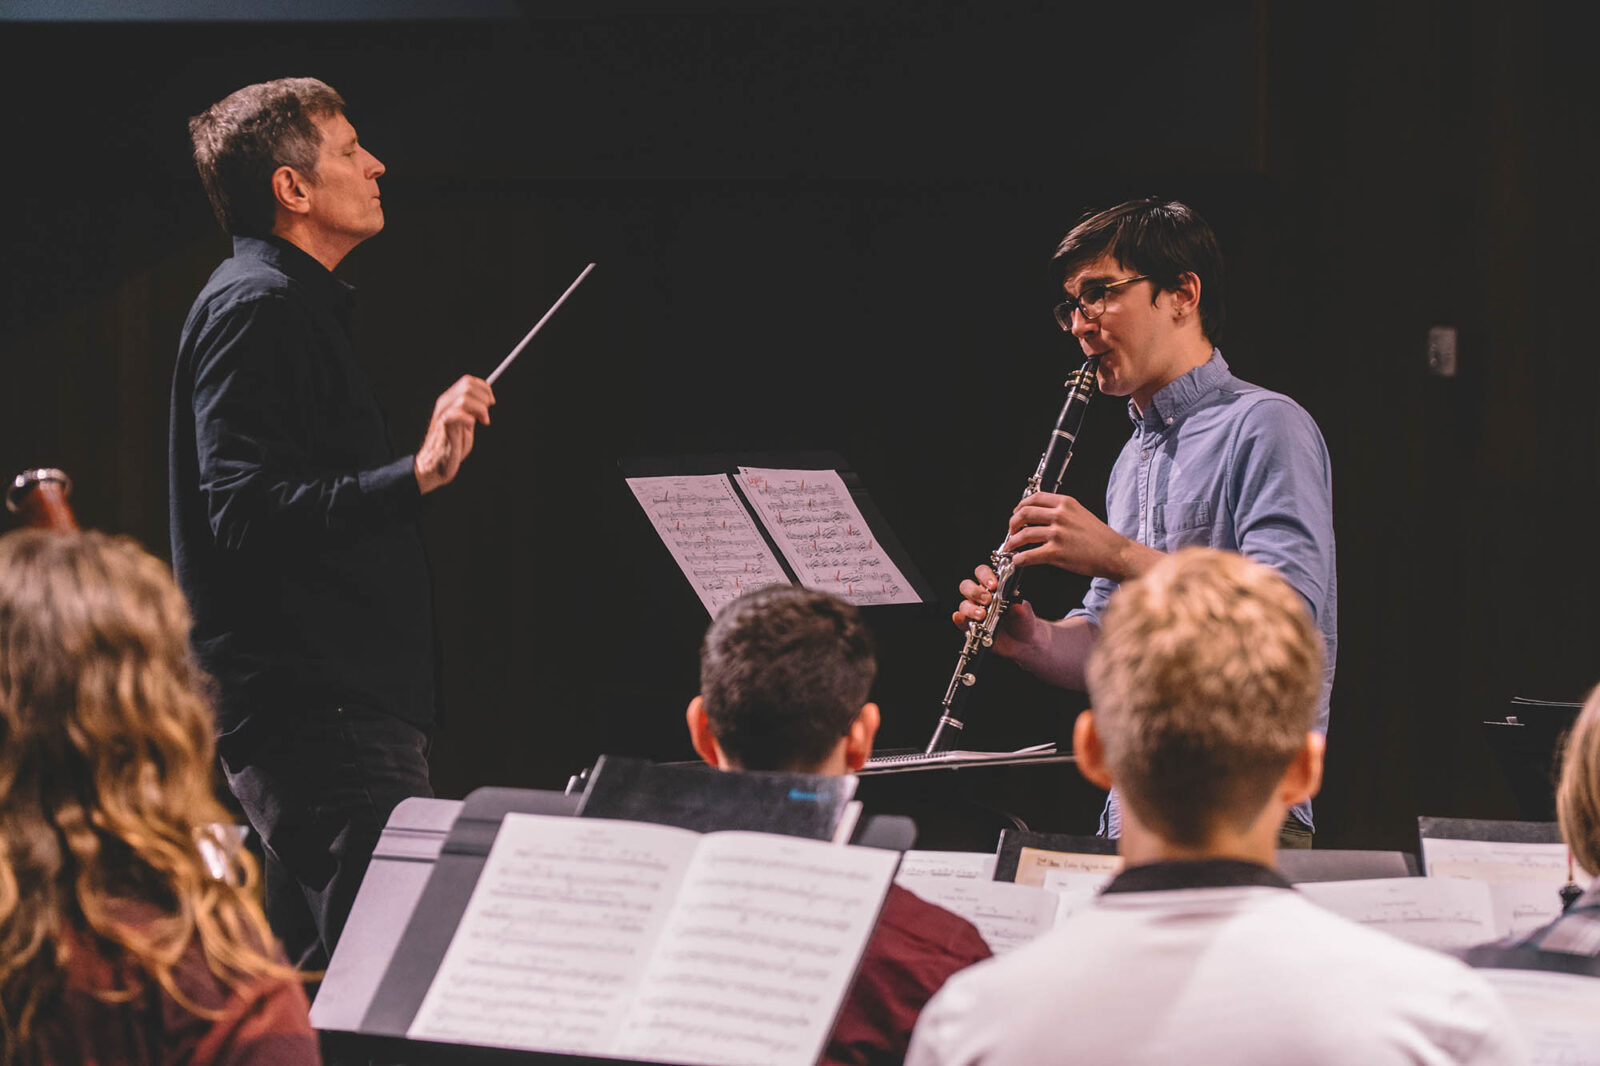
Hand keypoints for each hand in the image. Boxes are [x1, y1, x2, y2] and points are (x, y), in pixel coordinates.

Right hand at [414, 376, 494, 494]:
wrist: (437, 465)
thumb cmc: (452, 446)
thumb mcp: (466, 423)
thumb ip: (473, 411)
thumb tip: (487, 400)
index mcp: (449, 400)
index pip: (467, 381)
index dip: (484, 388)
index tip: (492, 400)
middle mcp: (444, 403)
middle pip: (467, 385)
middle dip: (484, 397)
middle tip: (488, 413)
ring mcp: (443, 413)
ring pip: (465, 397)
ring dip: (480, 409)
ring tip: (483, 421)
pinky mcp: (444, 426)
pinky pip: (458, 413)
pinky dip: (469, 418)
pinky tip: (472, 426)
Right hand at [951, 563, 1041, 658]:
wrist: (1022, 643)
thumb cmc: (1021, 622)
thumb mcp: (1025, 614)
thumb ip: (1021, 611)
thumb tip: (1016, 607)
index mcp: (993, 587)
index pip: (982, 573)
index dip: (985, 576)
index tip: (994, 585)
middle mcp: (980, 598)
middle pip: (967, 586)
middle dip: (975, 592)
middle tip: (987, 600)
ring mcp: (974, 612)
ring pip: (964, 604)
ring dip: (971, 609)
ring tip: (982, 615)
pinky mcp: (970, 627)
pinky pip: (961, 622)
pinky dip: (959, 620)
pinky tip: (962, 619)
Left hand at [1002, 492, 1157, 581]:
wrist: (1115, 553)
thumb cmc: (1100, 538)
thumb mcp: (1080, 514)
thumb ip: (1061, 512)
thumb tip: (1039, 517)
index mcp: (1066, 503)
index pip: (1034, 498)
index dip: (1020, 506)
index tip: (1016, 513)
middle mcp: (1060, 515)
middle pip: (1024, 513)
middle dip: (1012, 523)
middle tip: (1011, 531)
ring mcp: (1057, 533)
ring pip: (1023, 534)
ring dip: (1012, 542)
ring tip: (1010, 547)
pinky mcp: (1056, 552)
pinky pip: (1029, 555)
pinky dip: (1019, 559)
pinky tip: (1018, 561)